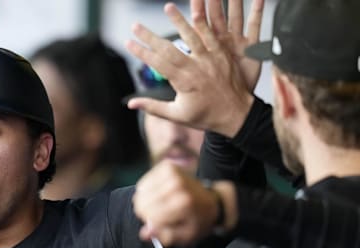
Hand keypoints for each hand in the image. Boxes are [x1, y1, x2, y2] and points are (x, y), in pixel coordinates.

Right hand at [124, 0, 263, 136]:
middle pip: (168, 48)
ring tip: (168, 6)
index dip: (140, 52)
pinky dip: (203, 23)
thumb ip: (153, 107)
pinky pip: (212, 35)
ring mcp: (210, 59)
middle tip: (135, 25)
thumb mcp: (177, 115)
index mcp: (183, 82)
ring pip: (192, 35)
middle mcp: (195, 68)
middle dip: (149, 36)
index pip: (157, 63)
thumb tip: (130, 103)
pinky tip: (195, 12)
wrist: (237, 115)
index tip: (128, 42)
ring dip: (178, 20)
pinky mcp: (222, 54)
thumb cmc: (206, 117)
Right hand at [133, 161, 231, 245]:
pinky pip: (143, 184)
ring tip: (158, 206)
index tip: (159, 226)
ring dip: (146, 203)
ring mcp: (172, 173)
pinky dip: (146, 192)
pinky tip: (156, 196)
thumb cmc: (196, 221)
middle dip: (146, 214)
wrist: (211, 200)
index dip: (151, 225)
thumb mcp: (185, 236)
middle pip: (143, 204)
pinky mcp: (166, 166)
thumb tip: (145, 233)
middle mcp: (178, 185)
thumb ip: (165, 236)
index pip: (151, 216)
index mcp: (184, 203)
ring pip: (140, 194)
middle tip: (158, 216)